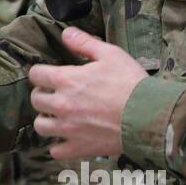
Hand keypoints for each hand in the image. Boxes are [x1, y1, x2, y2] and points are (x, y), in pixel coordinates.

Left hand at [29, 26, 146, 159]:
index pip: (36, 74)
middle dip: (43, 94)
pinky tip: (67, 138)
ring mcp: (69, 129)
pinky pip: (56, 151)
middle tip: (56, 94)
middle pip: (36, 100)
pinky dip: (58, 145)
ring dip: (47, 119)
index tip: (50, 74)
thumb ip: (84, 43)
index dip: (41, 72)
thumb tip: (65, 33)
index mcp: (66, 80)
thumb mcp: (110, 54)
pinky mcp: (79, 147)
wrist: (149, 115)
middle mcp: (62, 105)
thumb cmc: (131, 82)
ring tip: (58, 116)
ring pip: (41, 126)